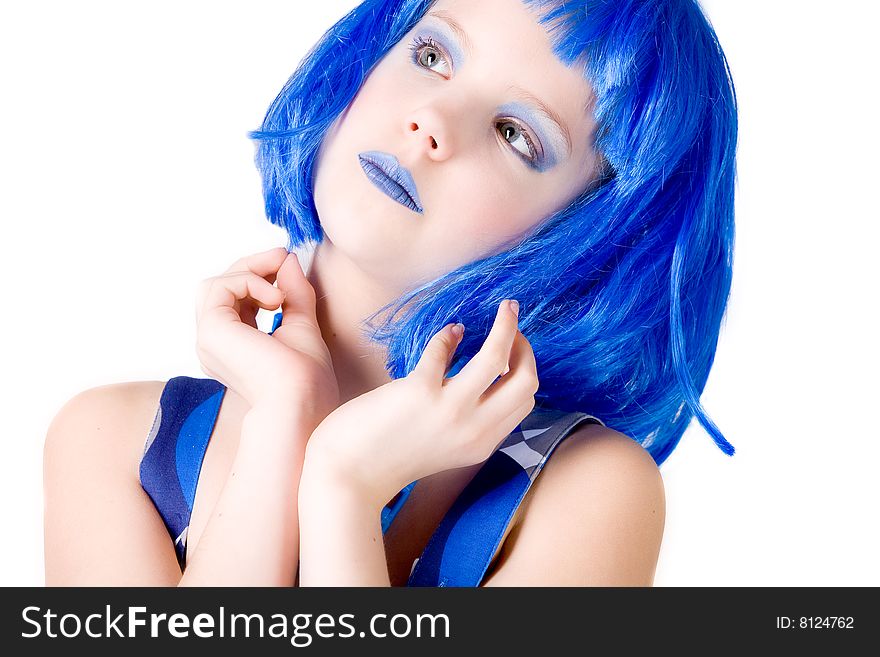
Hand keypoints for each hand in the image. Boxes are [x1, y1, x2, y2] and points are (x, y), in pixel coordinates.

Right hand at [195, 247, 339, 421]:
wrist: (302, 403)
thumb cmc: (306, 380)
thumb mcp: (303, 325)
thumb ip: (294, 293)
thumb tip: (288, 260)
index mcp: (235, 346)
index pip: (235, 298)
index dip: (258, 274)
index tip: (286, 260)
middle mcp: (216, 344)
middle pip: (221, 287)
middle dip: (253, 266)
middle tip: (282, 256)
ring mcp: (208, 339)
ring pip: (214, 284)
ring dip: (248, 272)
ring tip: (279, 286)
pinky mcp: (210, 332)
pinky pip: (219, 287)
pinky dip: (249, 282)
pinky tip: (275, 299)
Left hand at [304, 300, 537, 506]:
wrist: (349, 476)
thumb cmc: (390, 455)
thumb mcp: (445, 445)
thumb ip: (469, 419)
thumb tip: (486, 372)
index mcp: (482, 443)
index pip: (525, 402)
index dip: (524, 370)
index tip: (513, 351)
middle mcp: (474, 430)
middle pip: (526, 382)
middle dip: (526, 347)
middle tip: (512, 327)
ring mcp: (449, 410)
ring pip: (498, 358)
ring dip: (507, 326)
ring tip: (506, 308)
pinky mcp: (420, 391)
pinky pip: (444, 348)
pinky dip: (448, 335)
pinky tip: (447, 333)